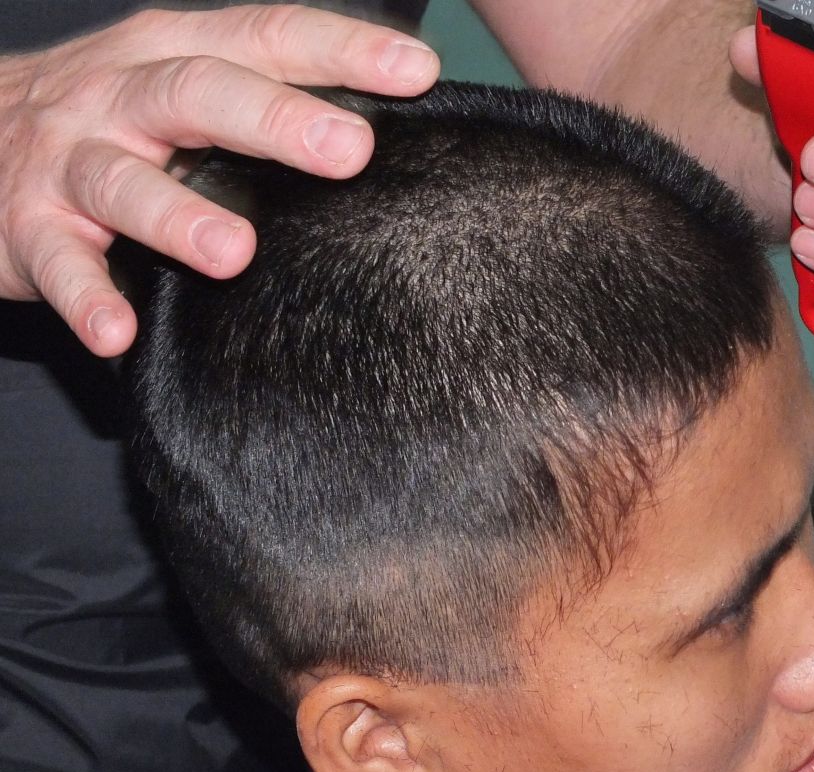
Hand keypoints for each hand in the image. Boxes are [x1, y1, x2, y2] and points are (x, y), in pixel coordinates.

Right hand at [0, 4, 439, 355]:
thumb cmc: (109, 122)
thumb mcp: (181, 89)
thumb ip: (265, 99)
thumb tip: (384, 124)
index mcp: (173, 53)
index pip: (266, 36)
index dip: (341, 50)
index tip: (414, 71)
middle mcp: (120, 94)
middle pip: (198, 92)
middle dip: (274, 119)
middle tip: (348, 152)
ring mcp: (70, 160)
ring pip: (121, 179)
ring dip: (176, 214)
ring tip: (234, 251)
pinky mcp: (29, 228)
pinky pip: (60, 265)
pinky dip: (87, 298)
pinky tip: (118, 332)